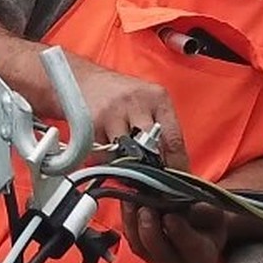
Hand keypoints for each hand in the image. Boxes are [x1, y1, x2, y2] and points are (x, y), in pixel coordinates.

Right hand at [70, 60, 188, 167]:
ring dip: (126, 166)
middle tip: (150, 178)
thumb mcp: (150, 102)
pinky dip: (106, 161)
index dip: (176, 167)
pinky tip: (107, 151)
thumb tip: (174, 167)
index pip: (173, 140)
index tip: (177, 182)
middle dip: (150, 168)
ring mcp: (111, 114)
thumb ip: (162, 129)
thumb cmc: (122, 94)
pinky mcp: (90, 125)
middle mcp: (135, 104)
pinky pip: (102, 156)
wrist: (85, 79)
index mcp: (157, 98)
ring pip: (124, 157)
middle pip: (149, 149)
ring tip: (126, 161)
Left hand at [120, 200, 226, 262]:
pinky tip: (126, 199)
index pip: (192, 248)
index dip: (180, 233)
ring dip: (133, 221)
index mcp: (203, 258)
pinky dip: (126, 218)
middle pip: (160, 252)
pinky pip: (130, 238)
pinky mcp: (141, 251)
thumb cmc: (209, 221)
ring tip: (132, 198)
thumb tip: (192, 207)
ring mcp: (156, 262)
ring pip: (139, 246)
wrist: (197, 231)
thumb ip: (207, 211)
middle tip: (147, 207)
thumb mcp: (215, 214)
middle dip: (151, 229)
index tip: (171, 216)